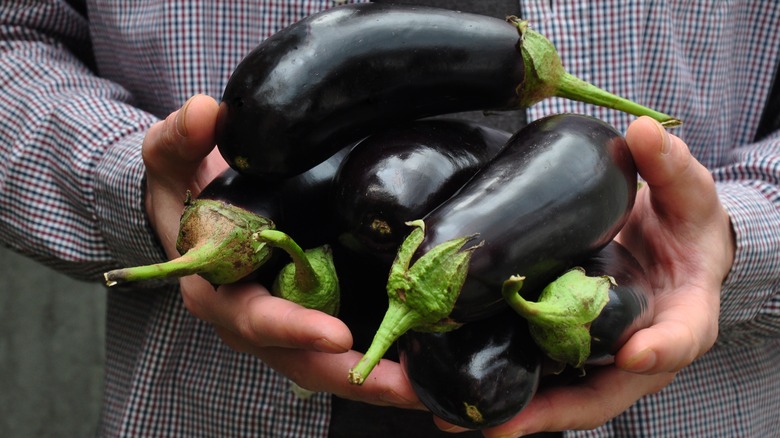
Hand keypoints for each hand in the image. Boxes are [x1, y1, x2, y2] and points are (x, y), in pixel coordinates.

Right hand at [141, 95, 420, 408]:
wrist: (197, 207)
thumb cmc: (186, 188)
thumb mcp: (171, 161)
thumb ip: (179, 139)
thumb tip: (206, 112)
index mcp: (218, 292)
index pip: (256, 319)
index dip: (294, 328)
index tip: (337, 335)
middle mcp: (253, 320)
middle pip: (302, 361)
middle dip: (353, 375)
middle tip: (407, 386)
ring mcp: (286, 325)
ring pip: (329, 366)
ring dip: (378, 380)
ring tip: (429, 386)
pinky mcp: (311, 315)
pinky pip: (345, 350)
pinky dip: (383, 359)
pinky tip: (426, 364)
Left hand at [448, 116, 734, 435]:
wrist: (662, 238)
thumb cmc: (683, 224)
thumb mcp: (689, 195)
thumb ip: (672, 168)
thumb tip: (645, 132)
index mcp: (681, 316)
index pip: (680, 337)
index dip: (661, 348)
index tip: (639, 352)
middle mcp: (634, 347)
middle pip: (598, 393)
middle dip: (549, 412)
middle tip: (499, 426)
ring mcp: (592, 349)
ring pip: (556, 391)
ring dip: (507, 411)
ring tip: (450, 415)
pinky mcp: (559, 339)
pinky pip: (529, 365)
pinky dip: (493, 376)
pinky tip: (446, 376)